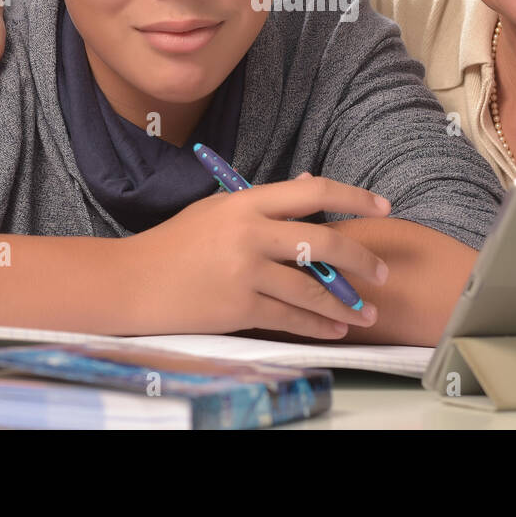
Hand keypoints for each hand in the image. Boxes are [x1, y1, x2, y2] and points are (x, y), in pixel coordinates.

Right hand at [128, 174, 391, 338]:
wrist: (132, 282)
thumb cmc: (173, 244)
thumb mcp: (217, 209)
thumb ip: (263, 202)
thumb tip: (309, 186)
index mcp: (247, 202)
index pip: (313, 192)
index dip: (354, 198)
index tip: (383, 206)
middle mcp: (250, 232)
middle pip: (323, 242)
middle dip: (362, 259)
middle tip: (383, 273)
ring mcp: (246, 271)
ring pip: (312, 288)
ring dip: (346, 304)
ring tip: (368, 314)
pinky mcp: (239, 307)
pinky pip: (290, 317)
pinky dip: (318, 325)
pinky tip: (336, 329)